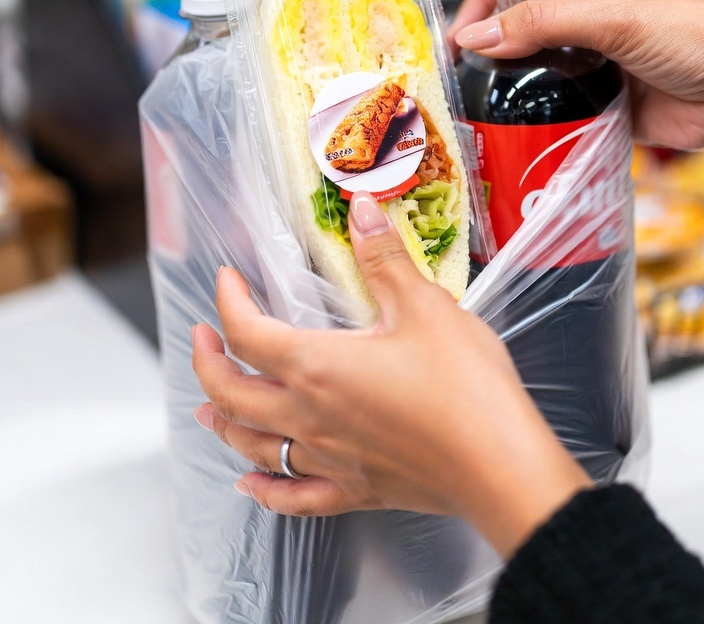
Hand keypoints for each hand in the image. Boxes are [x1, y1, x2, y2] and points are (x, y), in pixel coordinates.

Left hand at [191, 192, 589, 557]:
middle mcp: (309, 417)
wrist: (498, 464)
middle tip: (202, 338)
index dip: (228, 303)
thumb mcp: (423, 305)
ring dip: (223, 422)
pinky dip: (264, 490)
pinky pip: (293, 497)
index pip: (247, 333)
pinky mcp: (356, 490)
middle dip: (208, 363)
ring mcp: (329, 459)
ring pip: (253, 445)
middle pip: (232, 394)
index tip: (228, 280)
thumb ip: (384, 257)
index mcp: (317, 366)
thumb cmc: (463, 386)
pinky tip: (251, 485)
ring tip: (208, 409)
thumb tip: (361, 209)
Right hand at [450, 0, 703, 169]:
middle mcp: (590, 16)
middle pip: (523, 26)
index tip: (461, 33)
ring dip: (509, 84)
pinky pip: (557, 106)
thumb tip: (477, 36)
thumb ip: (544, 24)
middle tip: (459, 74)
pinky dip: (534, 115)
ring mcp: (595, 61)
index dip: (488, 0)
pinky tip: (511, 127)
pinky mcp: (602, 101)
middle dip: (491, 46)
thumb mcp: (616, 19)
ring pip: (537, 69)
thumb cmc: (700, 39)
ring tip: (474, 104)